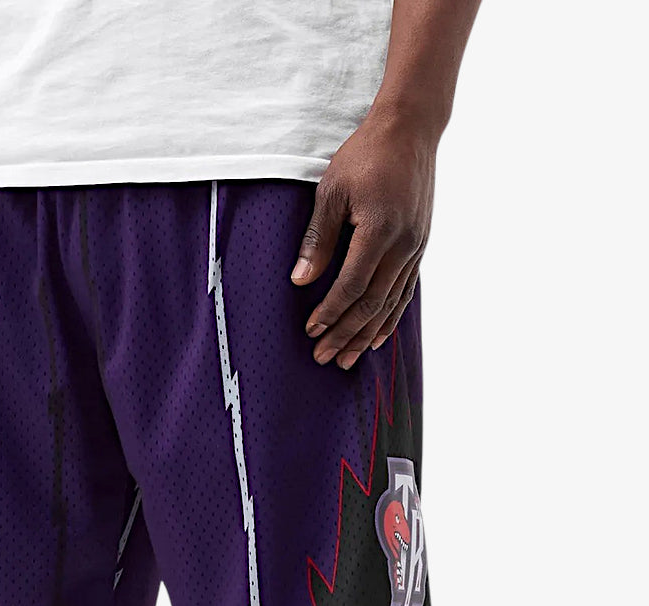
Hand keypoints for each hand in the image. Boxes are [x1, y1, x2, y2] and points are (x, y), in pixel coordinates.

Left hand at [291, 108, 436, 367]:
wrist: (411, 129)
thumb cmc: (366, 154)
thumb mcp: (332, 190)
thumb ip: (318, 238)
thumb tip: (301, 281)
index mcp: (379, 230)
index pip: (351, 286)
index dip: (331, 313)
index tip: (311, 331)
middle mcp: (403, 244)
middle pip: (372, 304)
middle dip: (346, 334)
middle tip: (323, 358)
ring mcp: (415, 247)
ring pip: (390, 304)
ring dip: (367, 334)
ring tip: (347, 359)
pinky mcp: (420, 246)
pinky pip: (405, 291)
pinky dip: (390, 317)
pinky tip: (377, 336)